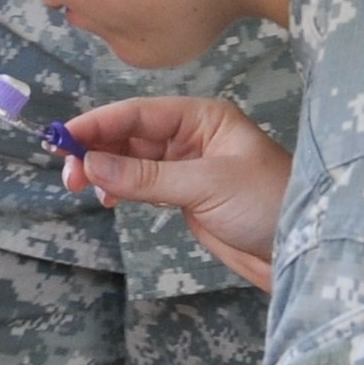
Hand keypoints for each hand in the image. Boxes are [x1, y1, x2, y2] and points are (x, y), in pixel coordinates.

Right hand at [64, 96, 292, 288]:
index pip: (138, 113)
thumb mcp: (206, 186)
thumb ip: (146, 176)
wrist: (302, 251)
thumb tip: (91, 164)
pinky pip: (140, 183)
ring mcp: (186, 166)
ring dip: (103, 169)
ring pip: (130, 159)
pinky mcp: (184, 195)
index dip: (97, 124)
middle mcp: (191, 136)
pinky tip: (107, 197)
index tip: (61, 138)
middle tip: (68, 174)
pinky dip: (119, 187)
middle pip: (129, 134)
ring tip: (81, 186)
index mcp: (202, 118)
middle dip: (95, 149)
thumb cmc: (266, 204)